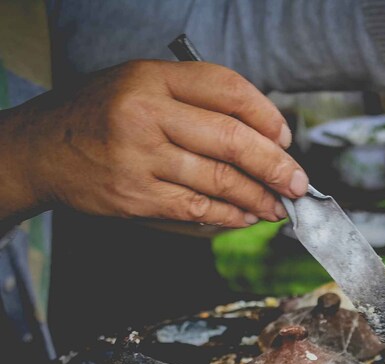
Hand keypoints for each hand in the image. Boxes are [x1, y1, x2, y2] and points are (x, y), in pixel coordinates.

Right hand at [2, 60, 307, 227]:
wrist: (40, 149)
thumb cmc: (100, 115)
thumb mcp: (140, 85)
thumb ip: (194, 101)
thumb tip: (264, 135)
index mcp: (152, 78)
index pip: (228, 89)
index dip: (266, 115)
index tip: (285, 137)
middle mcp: (145, 113)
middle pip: (232, 139)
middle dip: (276, 165)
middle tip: (299, 183)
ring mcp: (139, 157)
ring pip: (219, 180)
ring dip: (259, 198)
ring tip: (279, 206)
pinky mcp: (135, 196)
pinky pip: (197, 210)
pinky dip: (229, 217)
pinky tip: (246, 218)